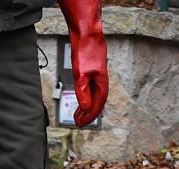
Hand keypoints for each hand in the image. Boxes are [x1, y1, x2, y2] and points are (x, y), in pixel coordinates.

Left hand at [57, 0, 108, 127]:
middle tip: (78, 124)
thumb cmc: (85, 52)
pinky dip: (85, 98)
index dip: (88, 117)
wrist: (87, 34)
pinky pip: (90, 90)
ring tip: (77, 116)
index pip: (96, 106)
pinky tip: (80, 100)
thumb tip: (85, 109)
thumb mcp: (80, 75)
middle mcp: (101, 82)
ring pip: (93, 97)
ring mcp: (96, 77)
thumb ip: (82, 92)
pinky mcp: (91, 73)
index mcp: (101, 85)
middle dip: (87, 115)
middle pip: (96, 104)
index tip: (80, 125)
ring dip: (85, 108)